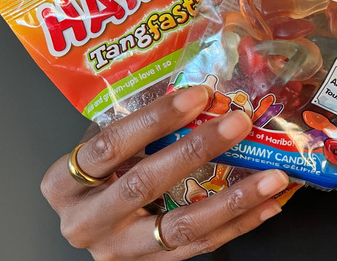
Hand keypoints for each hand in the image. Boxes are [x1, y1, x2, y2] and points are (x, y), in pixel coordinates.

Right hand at [41, 86, 289, 259]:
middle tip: (239, 122)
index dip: (155, 119)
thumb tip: (200, 91)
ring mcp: (119, 248)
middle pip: (145, 184)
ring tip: (273, 176)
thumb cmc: (97, 178)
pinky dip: (239, 224)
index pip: (110, 145)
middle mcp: (85, 221)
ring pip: (180, 226)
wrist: (89, 227)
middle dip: (198, 149)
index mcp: (63, 183)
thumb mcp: (102, 150)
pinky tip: (269, 204)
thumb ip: (136, 128)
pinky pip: (201, 246)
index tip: (197, 95)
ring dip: (234, 199)